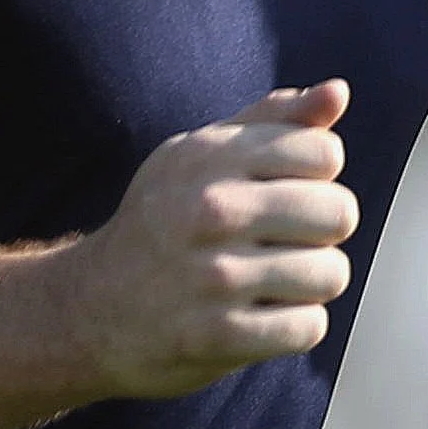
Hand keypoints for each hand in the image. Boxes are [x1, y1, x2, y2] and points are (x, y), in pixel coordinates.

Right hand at [64, 82, 361, 400]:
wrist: (88, 309)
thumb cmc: (162, 222)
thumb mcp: (201, 155)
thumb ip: (274, 121)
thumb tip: (337, 91)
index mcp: (211, 157)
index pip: (324, 153)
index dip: (318, 177)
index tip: (287, 192)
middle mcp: (212, 210)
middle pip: (339, 213)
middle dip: (323, 231)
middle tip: (285, 242)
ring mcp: (214, 276)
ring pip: (331, 273)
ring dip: (311, 284)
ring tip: (272, 281)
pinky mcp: (218, 336)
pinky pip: (308, 328)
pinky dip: (294, 327)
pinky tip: (261, 316)